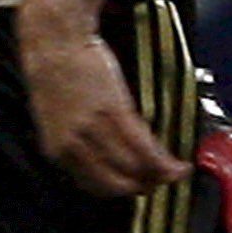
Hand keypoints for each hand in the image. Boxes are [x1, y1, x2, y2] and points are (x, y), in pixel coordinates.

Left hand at [20, 25, 190, 198]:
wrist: (55, 42)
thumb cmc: (54, 73)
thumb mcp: (56, 117)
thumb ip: (74, 141)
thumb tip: (101, 157)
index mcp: (58, 151)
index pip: (96, 186)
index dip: (122, 190)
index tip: (138, 187)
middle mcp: (75, 147)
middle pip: (117, 183)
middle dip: (143, 187)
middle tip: (161, 182)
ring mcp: (95, 130)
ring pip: (134, 167)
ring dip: (160, 176)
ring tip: (174, 173)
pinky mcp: (114, 111)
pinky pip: (144, 147)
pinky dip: (165, 160)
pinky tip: (177, 164)